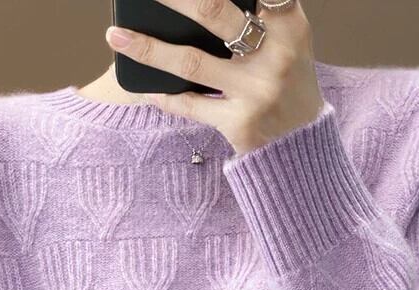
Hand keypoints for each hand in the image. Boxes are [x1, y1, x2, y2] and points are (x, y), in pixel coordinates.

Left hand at [105, 0, 324, 155]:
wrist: (302, 147)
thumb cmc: (288, 85)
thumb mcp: (289, 44)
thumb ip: (262, 17)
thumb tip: (197, 7)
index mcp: (290, 28)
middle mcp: (275, 57)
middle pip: (214, 11)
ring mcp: (255, 92)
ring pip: (191, 62)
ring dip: (148, 48)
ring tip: (116, 36)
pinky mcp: (238, 123)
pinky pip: (190, 105)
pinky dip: (163, 96)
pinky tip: (142, 88)